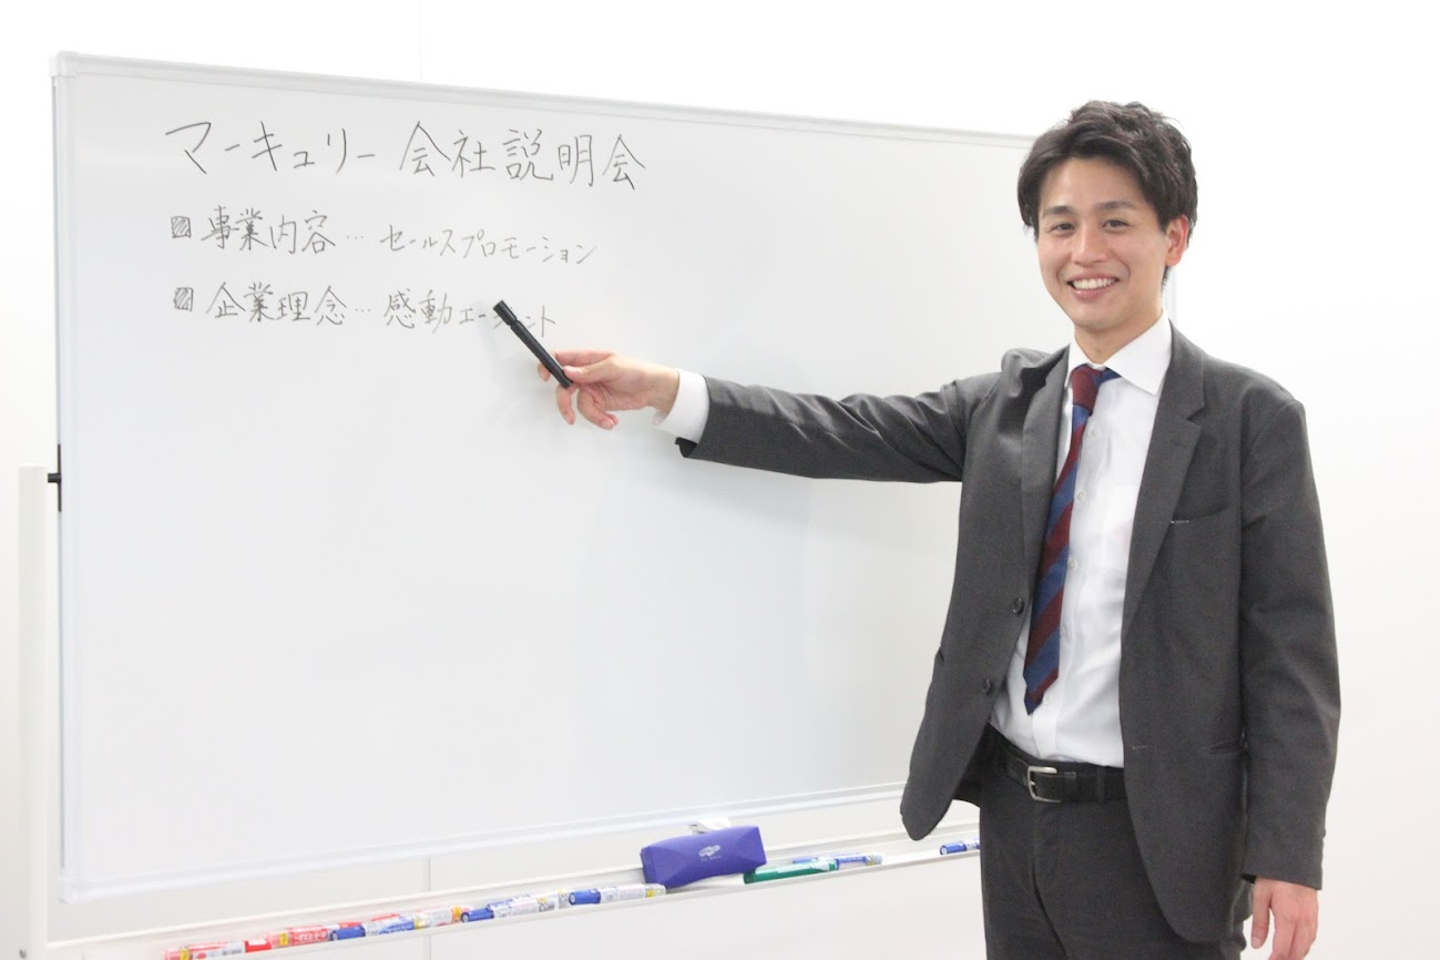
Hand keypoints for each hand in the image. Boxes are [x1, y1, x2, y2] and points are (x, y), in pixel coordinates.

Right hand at [540, 349, 679, 429]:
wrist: (652, 390)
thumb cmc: (636, 371)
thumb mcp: (614, 367)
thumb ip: (590, 371)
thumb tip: (568, 371)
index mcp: (587, 359)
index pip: (561, 359)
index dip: (548, 366)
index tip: (544, 376)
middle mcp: (586, 375)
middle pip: (564, 388)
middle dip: (565, 404)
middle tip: (569, 416)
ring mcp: (591, 390)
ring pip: (579, 406)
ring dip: (593, 416)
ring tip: (609, 420)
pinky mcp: (599, 404)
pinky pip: (591, 414)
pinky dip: (601, 420)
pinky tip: (613, 420)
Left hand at [1250, 877, 1317, 959]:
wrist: (1292, 859)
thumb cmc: (1274, 876)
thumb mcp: (1260, 897)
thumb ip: (1259, 923)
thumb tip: (1257, 945)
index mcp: (1288, 917)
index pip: (1283, 948)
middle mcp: (1303, 920)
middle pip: (1298, 951)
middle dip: (1286, 959)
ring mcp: (1312, 918)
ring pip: (1307, 946)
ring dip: (1296, 955)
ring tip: (1283, 957)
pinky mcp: (1315, 914)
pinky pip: (1312, 936)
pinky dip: (1305, 946)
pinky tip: (1296, 947)